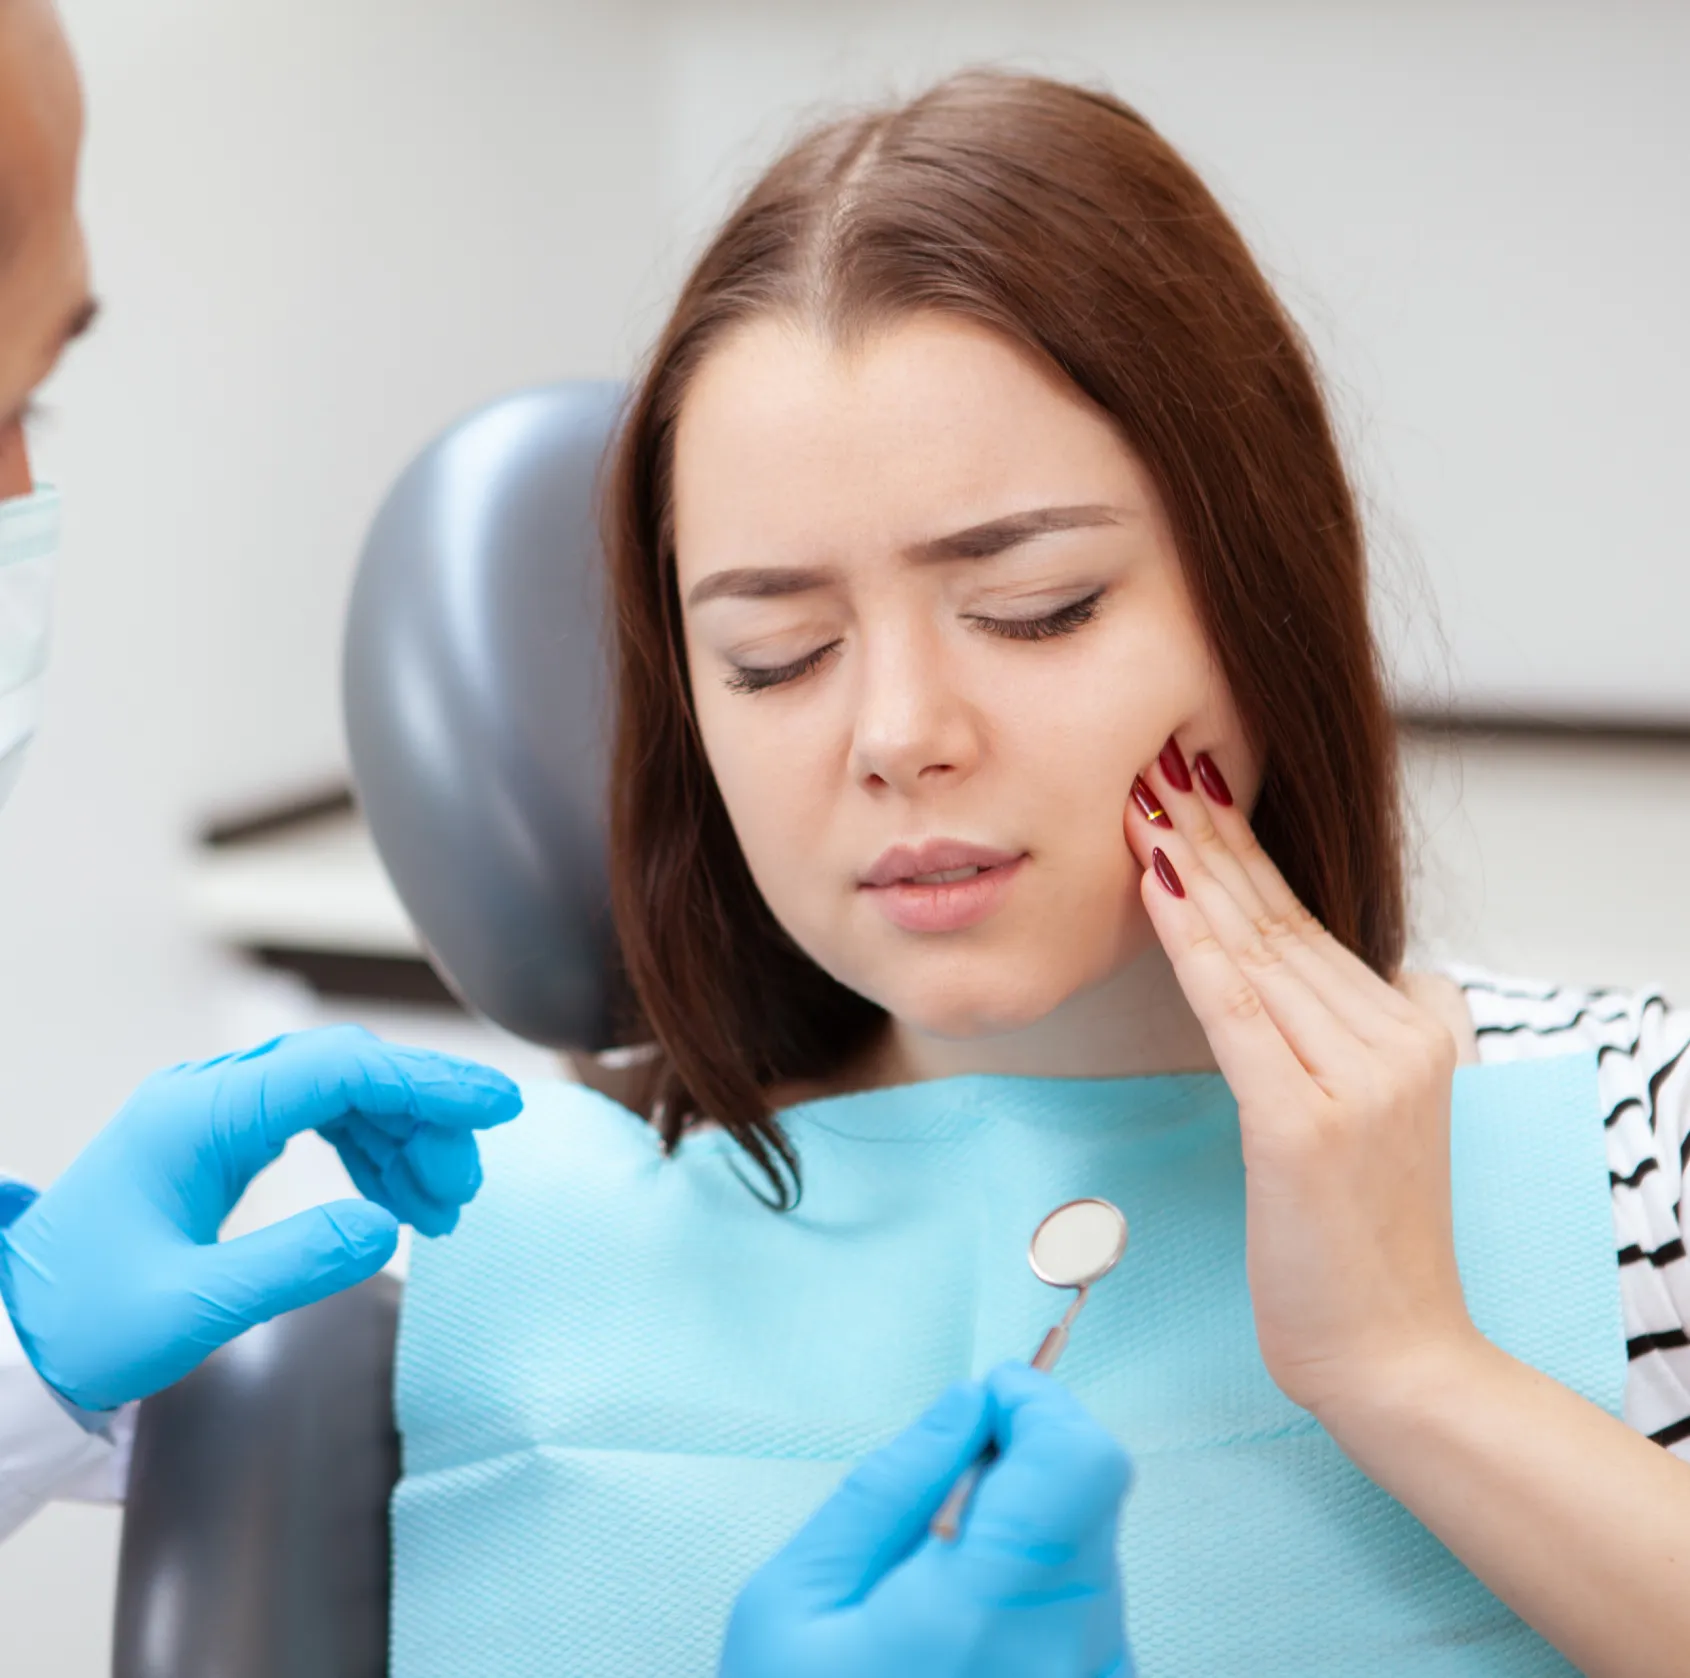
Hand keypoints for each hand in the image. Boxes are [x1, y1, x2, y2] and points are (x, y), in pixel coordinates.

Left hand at [0, 1025, 521, 1410]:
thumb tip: (387, 1229)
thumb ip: (293, 1264)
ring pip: (339, 1095)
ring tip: (442, 1205)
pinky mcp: (220, 1142)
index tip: (495, 1108)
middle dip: (422, 1118)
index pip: (339, 1070)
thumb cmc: (83, 1326)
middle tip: (464, 1187)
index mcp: (198, 1118)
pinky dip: (367, 1154)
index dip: (427, 1083)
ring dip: (401, 1139)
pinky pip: (316, 1122)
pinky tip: (397, 1200)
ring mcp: (215, 1117)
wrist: (10, 1340)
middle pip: (347, 1073)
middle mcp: (209, 1099)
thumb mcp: (190, 1309)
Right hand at [719, 1363, 1131, 1677]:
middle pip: (1093, 1498)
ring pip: (1095, 1554)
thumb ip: (890, 1485)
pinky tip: (970, 1623)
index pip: (1080, 1464)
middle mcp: (1060, 1662)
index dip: (1041, 1404)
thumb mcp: (796, 1598)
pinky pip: (1093, 1616)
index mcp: (979, 1619)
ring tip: (944, 1572)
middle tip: (950, 1478)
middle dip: (1030, 1457)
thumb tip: (967, 1406)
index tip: (989, 1396)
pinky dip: (1043, 1589)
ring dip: (1036, 1528)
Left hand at [1123, 740, 1476, 1422]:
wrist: (1397, 1356)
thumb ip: (1338, 1036)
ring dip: (1191, 868)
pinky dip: (1193, 945)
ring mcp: (1360, 1078)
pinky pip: (1236, 1012)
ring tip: (1141, 800)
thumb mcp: (1367, 1118)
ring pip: (1255, 952)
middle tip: (1155, 760)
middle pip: (1279, 919)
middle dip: (1209, 834)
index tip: (1189, 790)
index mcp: (1413, 1026)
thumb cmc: (1359, 1244)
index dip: (1241, 852)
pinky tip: (1158, 886)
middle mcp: (1397, 1036)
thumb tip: (1290, 968)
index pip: (1305, 922)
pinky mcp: (1308, 1124)